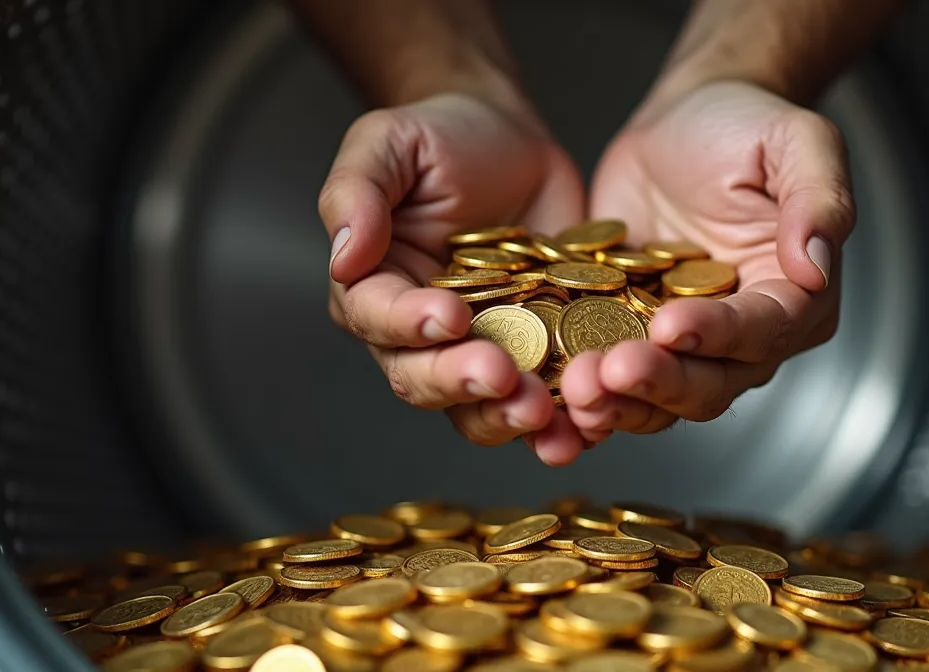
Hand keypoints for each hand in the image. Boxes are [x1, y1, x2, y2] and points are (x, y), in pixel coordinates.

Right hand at [320, 93, 590, 457]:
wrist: (511, 139)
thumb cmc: (440, 136)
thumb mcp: (388, 142)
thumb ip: (357, 192)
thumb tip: (342, 255)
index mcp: (376, 286)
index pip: (379, 318)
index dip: (410, 324)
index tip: (451, 316)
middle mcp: (420, 332)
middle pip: (425, 378)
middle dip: (462, 383)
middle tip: (503, 379)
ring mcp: (482, 348)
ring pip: (480, 406)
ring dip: (507, 416)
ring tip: (543, 413)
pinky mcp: (537, 352)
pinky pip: (546, 396)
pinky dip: (564, 416)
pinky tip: (586, 423)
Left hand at [560, 80, 853, 447]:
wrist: (681, 122)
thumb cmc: (746, 125)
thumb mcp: (799, 142)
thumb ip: (820, 201)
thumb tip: (817, 265)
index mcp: (796, 299)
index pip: (763, 331)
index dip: (718, 335)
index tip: (671, 324)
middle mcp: (744, 338)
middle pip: (708, 384)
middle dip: (660, 382)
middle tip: (611, 371)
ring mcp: (683, 347)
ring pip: (657, 399)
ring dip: (617, 404)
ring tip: (577, 388)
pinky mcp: (629, 340)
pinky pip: (608, 380)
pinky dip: (583, 394)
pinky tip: (552, 390)